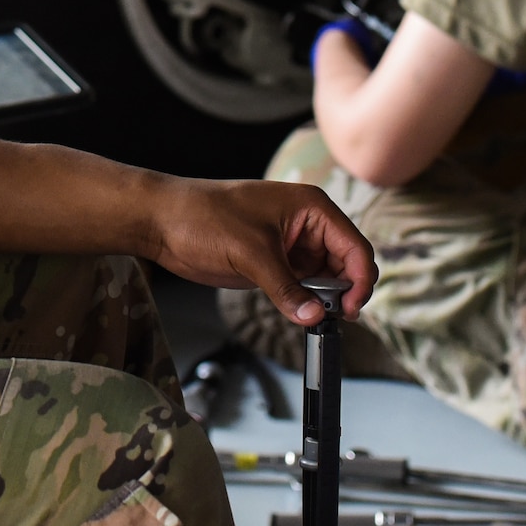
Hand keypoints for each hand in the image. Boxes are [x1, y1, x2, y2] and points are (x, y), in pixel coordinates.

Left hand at [148, 178, 376, 325]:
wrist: (164, 222)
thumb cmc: (205, 218)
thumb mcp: (251, 252)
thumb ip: (286, 287)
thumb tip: (314, 317)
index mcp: (311, 208)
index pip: (354, 245)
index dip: (360, 278)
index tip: (350, 309)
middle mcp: (307, 225)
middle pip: (345, 263)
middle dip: (344, 291)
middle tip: (332, 318)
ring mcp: (292, 245)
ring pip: (326, 278)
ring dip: (325, 299)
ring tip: (314, 317)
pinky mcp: (276, 263)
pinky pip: (304, 286)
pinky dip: (306, 302)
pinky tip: (302, 314)